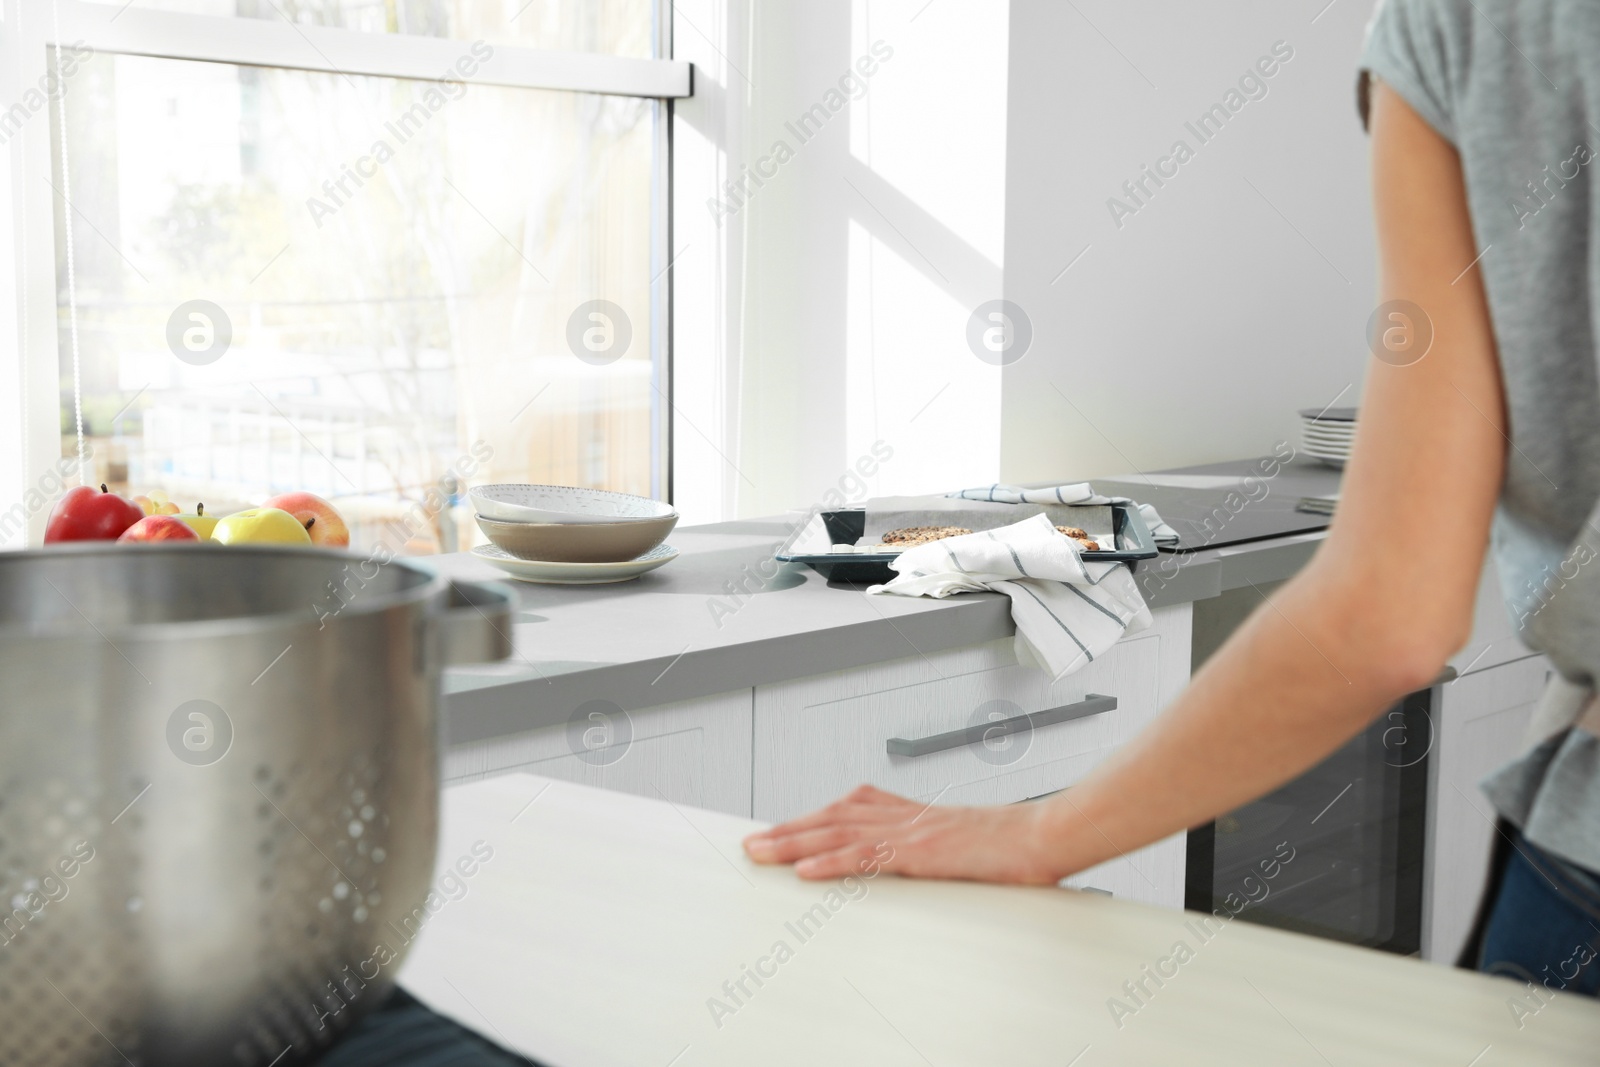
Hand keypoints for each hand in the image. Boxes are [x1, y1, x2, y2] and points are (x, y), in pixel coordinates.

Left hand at [741, 784, 1062, 884]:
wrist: (1046, 836)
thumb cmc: (1015, 844)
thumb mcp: (965, 842)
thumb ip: (935, 847)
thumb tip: (924, 860)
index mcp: (915, 813)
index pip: (852, 808)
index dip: (813, 817)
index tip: (783, 826)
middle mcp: (906, 816)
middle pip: (833, 817)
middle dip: (789, 830)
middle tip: (753, 842)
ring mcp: (912, 831)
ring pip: (839, 832)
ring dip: (794, 842)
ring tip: (761, 852)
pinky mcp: (921, 852)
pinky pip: (867, 856)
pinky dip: (831, 861)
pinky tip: (805, 868)